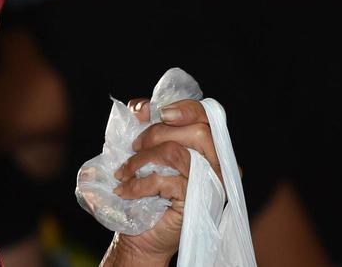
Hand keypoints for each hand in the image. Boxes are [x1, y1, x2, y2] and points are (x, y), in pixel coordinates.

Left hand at [102, 98, 220, 265]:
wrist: (139, 233)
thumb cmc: (144, 189)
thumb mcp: (143, 149)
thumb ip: (146, 123)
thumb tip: (143, 107)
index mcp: (208, 147)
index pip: (206, 116)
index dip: (185, 109)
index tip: (159, 113)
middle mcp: (217, 165)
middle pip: (198, 131)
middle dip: (157, 134)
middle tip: (134, 146)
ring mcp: (210, 185)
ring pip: (177, 153)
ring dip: (142, 159)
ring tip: (124, 171)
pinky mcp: (196, 202)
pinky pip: (166, 181)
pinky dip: (138, 184)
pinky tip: (125, 190)